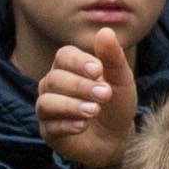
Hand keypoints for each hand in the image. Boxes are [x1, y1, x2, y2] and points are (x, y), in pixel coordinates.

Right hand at [36, 31, 137, 168]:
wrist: (117, 138)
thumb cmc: (116, 103)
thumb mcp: (121, 79)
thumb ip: (113, 57)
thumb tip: (105, 31)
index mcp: (68, 67)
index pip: (64, 56)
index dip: (79, 62)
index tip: (98, 70)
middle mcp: (53, 85)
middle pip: (55, 79)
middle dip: (80, 86)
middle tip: (104, 94)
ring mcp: (48, 109)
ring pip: (47, 102)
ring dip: (71, 105)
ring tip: (94, 110)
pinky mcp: (49, 132)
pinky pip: (49, 126)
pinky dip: (67, 125)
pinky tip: (84, 125)